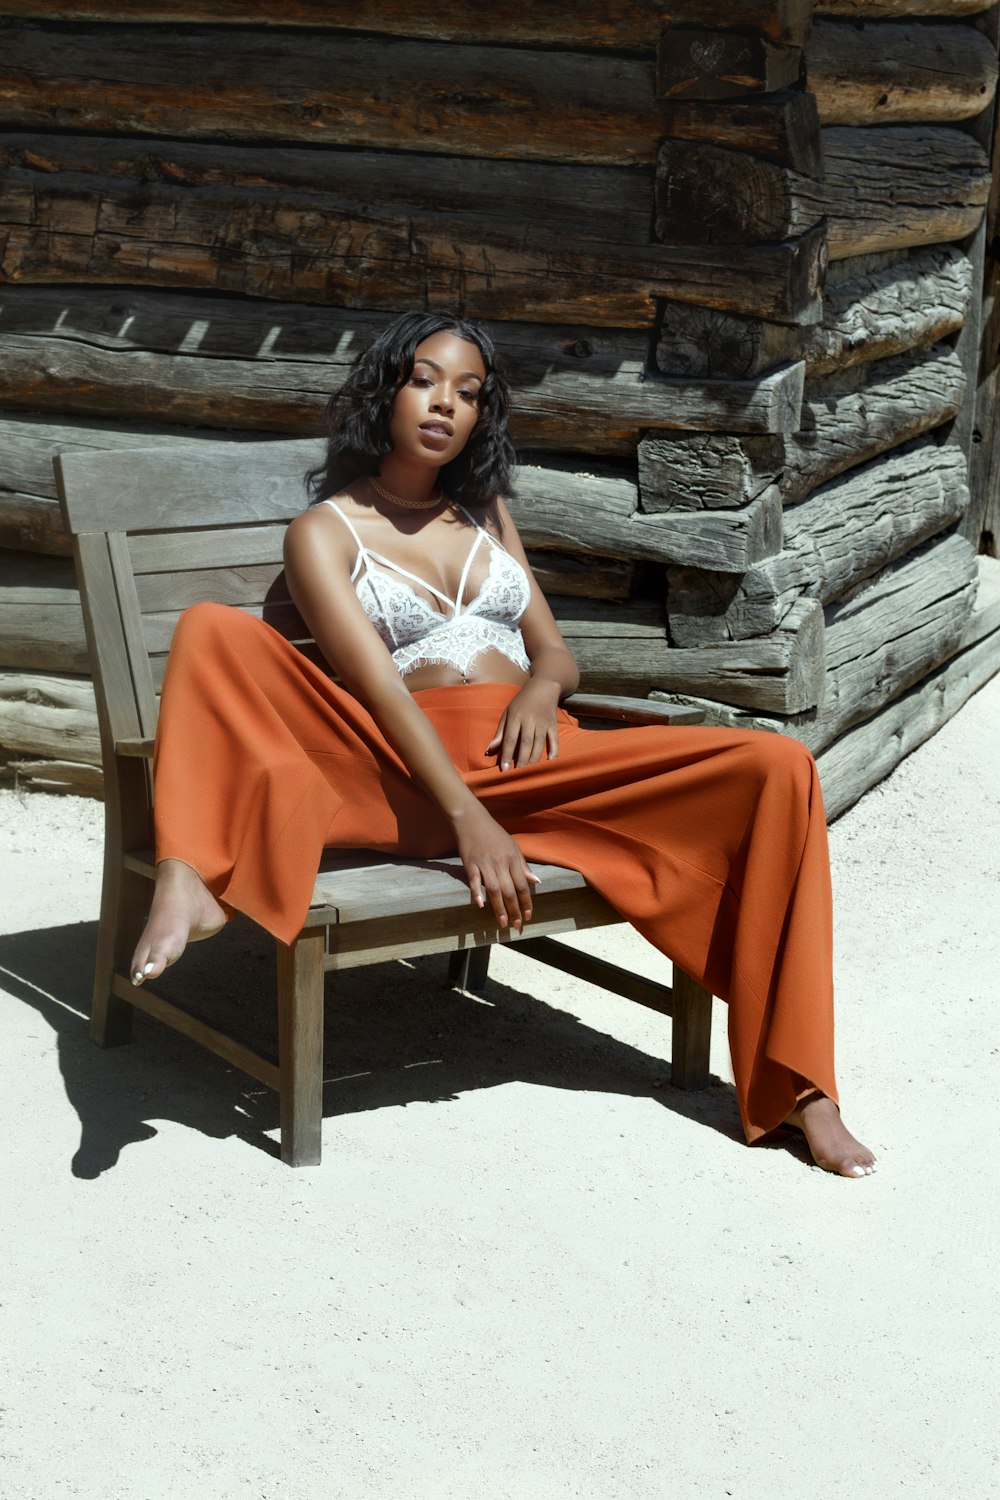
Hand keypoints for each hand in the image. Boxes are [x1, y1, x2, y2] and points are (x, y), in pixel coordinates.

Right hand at [452, 801, 539, 930]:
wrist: (471, 819)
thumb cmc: (493, 834)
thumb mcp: (513, 846)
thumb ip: (523, 865)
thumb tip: (536, 882)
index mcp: (512, 858)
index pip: (522, 885)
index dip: (526, 902)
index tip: (528, 916)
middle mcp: (500, 862)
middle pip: (510, 890)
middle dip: (514, 910)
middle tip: (516, 925)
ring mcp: (484, 863)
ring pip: (494, 889)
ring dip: (499, 908)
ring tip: (503, 923)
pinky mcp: (469, 863)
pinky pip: (474, 880)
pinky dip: (477, 893)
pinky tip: (481, 905)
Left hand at [486, 677, 559, 770]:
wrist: (543, 688)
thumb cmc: (521, 703)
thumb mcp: (507, 714)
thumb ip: (500, 733)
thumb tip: (489, 751)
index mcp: (516, 717)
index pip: (510, 739)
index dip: (507, 755)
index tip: (504, 770)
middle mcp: (530, 720)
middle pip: (526, 743)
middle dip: (521, 760)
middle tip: (517, 775)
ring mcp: (543, 723)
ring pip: (539, 743)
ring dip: (534, 759)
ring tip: (529, 772)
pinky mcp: (553, 724)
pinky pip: (554, 739)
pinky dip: (554, 750)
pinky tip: (550, 761)